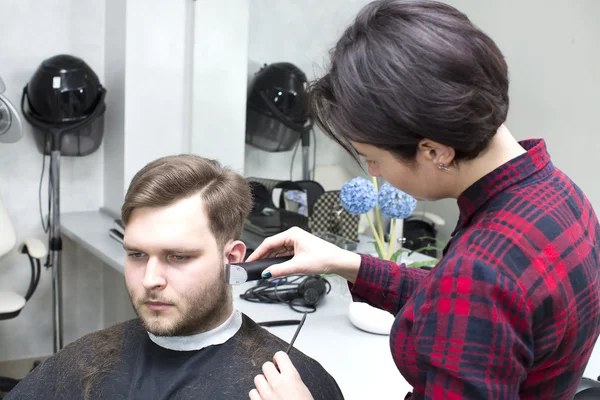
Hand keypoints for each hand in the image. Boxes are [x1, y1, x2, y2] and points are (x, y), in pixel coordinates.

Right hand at [245, 227, 361, 282]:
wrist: (338, 261)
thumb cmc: (324, 258)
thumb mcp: (299, 266)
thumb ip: (280, 270)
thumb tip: (266, 273)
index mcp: (292, 234)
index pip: (269, 243)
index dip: (258, 253)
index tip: (250, 261)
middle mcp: (293, 236)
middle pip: (272, 247)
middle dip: (263, 258)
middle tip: (254, 268)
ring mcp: (295, 243)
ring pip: (277, 252)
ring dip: (271, 261)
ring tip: (262, 270)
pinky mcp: (298, 249)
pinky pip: (284, 255)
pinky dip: (278, 262)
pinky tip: (274, 268)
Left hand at [249, 351, 313, 399]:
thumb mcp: (302, 389)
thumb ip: (291, 378)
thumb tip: (284, 373)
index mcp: (291, 377)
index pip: (280, 355)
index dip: (279, 359)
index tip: (279, 363)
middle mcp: (277, 383)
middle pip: (266, 366)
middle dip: (270, 371)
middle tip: (275, 378)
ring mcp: (266, 394)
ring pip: (257, 379)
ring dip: (263, 383)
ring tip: (270, 390)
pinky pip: (252, 393)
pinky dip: (257, 395)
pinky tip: (264, 399)